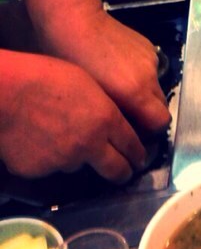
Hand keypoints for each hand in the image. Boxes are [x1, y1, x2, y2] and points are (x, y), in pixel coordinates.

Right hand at [0, 52, 148, 181]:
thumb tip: (111, 122)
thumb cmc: (43, 76)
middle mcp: (90, 145)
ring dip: (77, 158)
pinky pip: (48, 168)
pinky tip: (36, 141)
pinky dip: (46, 159)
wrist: (3, 90)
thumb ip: (104, 109)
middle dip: (123, 173)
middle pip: (117, 170)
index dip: (138, 155)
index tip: (139, 159)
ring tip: (60, 138)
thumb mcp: (87, 85)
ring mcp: (63, 161)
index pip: (133, 147)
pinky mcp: (37, 171)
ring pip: (78, 166)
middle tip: (124, 172)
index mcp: (106, 120)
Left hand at [36, 6, 170, 141]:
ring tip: (118, 89)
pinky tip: (118, 70)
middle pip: (162, 107)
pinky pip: (150, 71)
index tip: (137, 135)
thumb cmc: (70, 58)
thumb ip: (113, 115)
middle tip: (127, 116)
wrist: (75, 21)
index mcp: (134, 92)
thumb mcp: (88, 96)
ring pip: (156, 89)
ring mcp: (150, 61)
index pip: (160, 123)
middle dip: (148, 115)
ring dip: (143, 95)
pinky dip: (140, 76)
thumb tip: (122, 130)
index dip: (150, 132)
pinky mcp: (148, 48)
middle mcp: (148, 77)